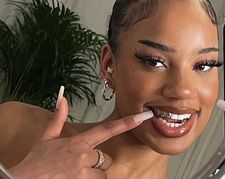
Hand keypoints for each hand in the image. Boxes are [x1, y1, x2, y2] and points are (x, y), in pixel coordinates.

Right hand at [10, 98, 151, 178]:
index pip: (107, 129)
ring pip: (102, 174)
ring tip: (77, 174)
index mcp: (79, 141)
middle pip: (107, 160)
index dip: (126, 123)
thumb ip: (57, 118)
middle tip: (81, 165)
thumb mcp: (46, 137)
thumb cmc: (36, 161)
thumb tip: (62, 99)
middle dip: (98, 163)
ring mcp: (83, 172)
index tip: (141, 117)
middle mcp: (84, 155)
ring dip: (94, 175)